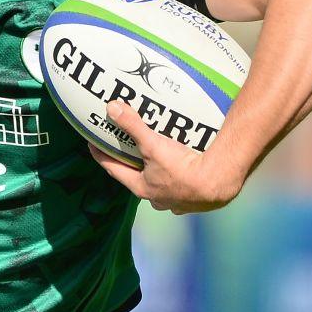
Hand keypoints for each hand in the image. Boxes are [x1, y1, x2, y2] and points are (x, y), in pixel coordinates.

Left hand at [89, 101, 242, 213]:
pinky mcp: (196, 203)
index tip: (93, 145)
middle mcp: (157, 200)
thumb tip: (111, 108)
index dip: (102, 156)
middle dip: (133, 166)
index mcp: (142, 188)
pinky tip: (187, 170)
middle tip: (130, 151)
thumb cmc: (182, 167)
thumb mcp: (153, 144)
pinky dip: (181, 180)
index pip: (114, 170)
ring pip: (161, 188)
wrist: (218, 183)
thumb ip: (133, 126)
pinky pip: (183, 190)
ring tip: (160, 160)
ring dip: (158, 175)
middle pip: (138, 180)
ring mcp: (177, 204)